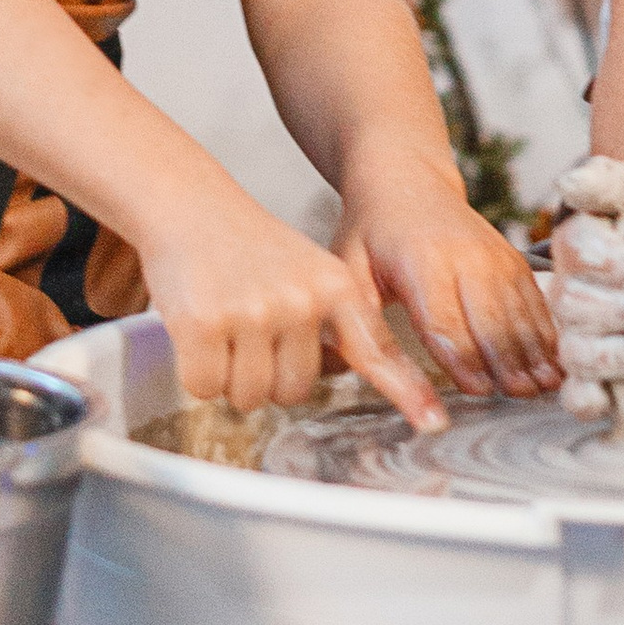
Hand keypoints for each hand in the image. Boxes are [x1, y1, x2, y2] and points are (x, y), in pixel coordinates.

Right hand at [136, 178, 445, 429]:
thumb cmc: (246, 248)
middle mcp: (302, 299)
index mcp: (336, 286)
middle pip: (294, 393)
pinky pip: (205, 386)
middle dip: (267, 376)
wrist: (188, 202)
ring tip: (223, 323)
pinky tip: (195, 330)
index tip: (435, 422)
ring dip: (230, 377)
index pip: (377, 350)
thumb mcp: (307, 271)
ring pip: (249, 396)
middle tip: (248, 330)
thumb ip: (331, 320)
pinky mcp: (205, 323)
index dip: (407, 391)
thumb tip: (344, 374)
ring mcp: (254, 311)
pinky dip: (195, 372)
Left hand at [341, 163, 561, 402]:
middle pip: (490, 319)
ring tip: (541, 387)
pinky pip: (533, 300)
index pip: (444, 320)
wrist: (407, 178)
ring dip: (532, 352)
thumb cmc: (372, 231)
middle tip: (517, 398)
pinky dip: (545, 332)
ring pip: (518, 312)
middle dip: (505, 362)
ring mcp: (494, 256)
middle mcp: (465, 256)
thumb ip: (360, 318)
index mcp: (420, 261)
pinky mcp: (512, 258)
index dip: (463, 359)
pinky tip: (553, 361)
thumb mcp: (349, 269)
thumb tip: (363, 370)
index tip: (477, 391)